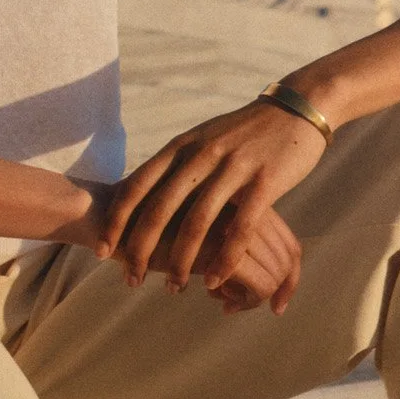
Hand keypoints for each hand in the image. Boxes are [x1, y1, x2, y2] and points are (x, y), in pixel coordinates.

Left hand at [98, 98, 326, 313]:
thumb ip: (175, 164)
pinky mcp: (265, 183)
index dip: (117, 221)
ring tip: (174, 288)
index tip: (104, 251)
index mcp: (182, 146)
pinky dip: (224, 259)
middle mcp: (202, 156)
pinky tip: (213, 281)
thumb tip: (142, 190)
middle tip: (131, 280)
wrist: (296, 110)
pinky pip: (239, 229)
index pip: (137, 186)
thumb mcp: (202, 139)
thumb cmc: (244, 132)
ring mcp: (233, 169)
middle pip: (160, 210)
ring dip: (182, 262)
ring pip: (197, 223)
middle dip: (141, 250)